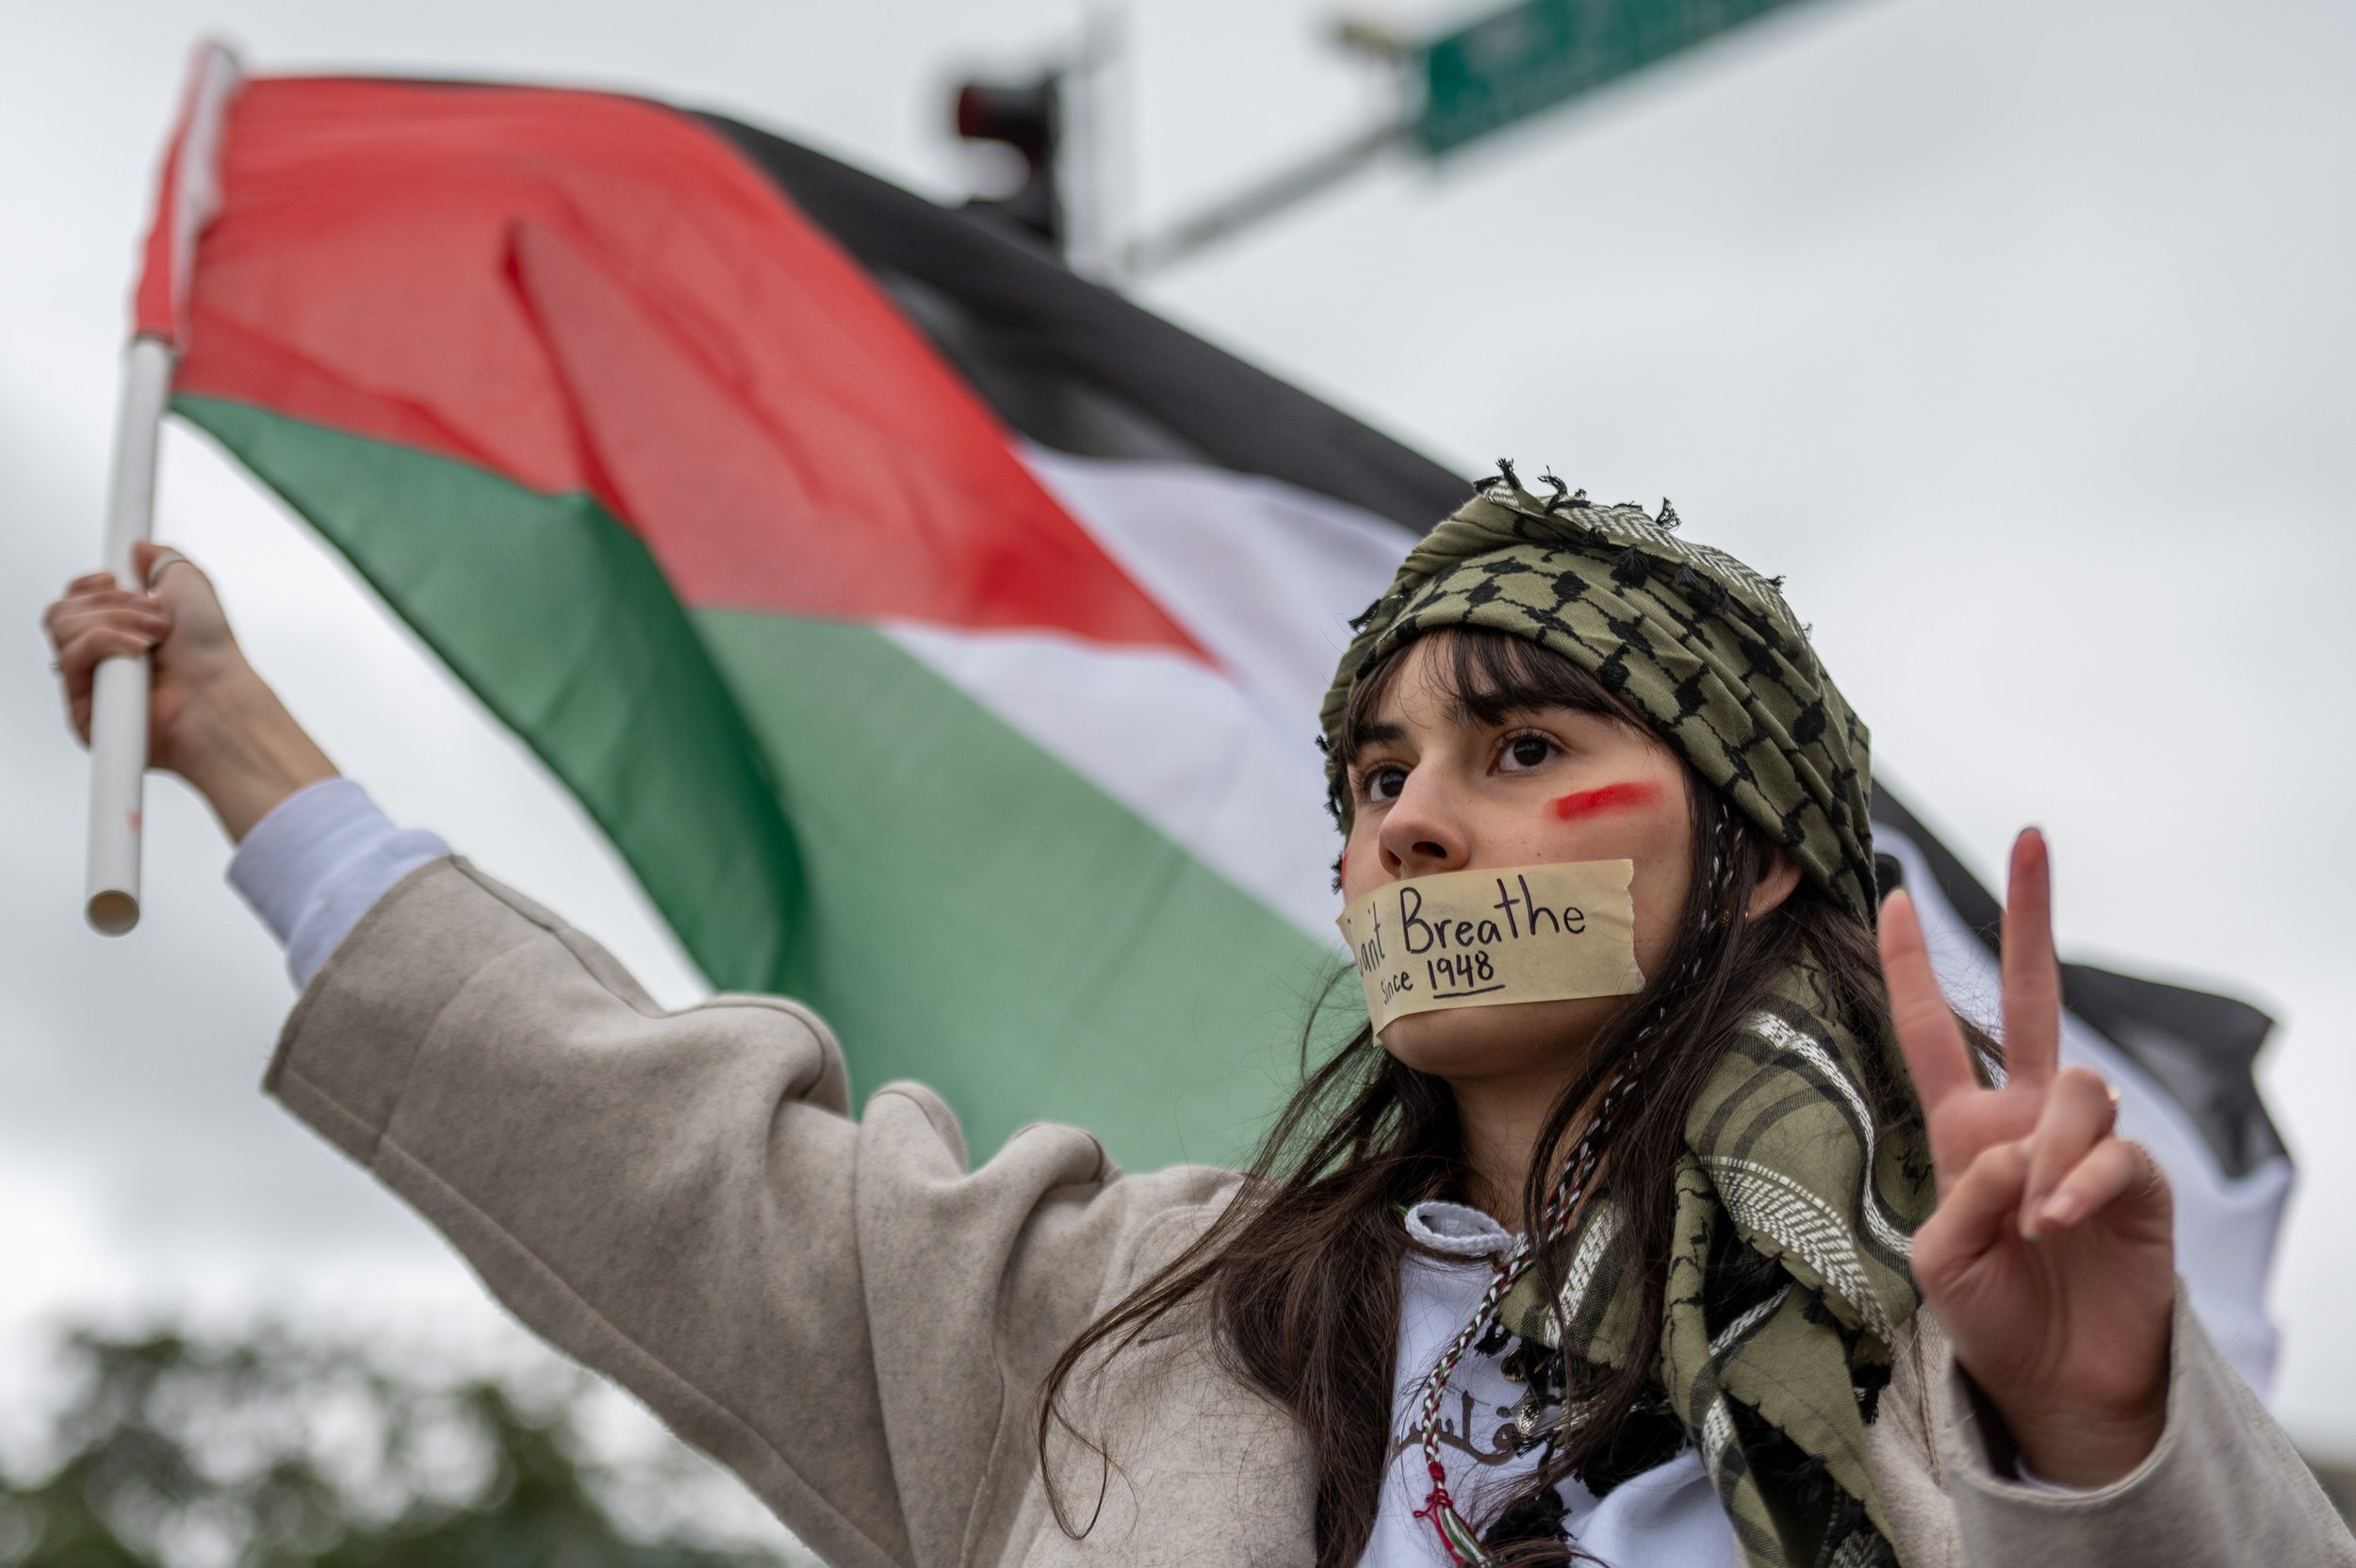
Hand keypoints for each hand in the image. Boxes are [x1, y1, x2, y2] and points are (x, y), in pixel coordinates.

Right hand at [43, 542, 336, 840]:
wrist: (217, 693)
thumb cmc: (211, 651)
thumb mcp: (190, 585)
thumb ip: (162, 560)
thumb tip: (138, 547)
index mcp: (120, 630)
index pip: (74, 600)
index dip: (88, 585)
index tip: (114, 578)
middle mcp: (102, 656)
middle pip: (63, 609)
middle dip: (111, 602)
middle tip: (155, 616)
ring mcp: (90, 681)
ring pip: (62, 626)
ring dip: (113, 621)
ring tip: (153, 638)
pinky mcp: (81, 706)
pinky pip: (69, 655)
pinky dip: (104, 643)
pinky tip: (137, 652)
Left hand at [1879, 830, 2174, 1487]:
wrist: (2055, 1381)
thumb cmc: (1990, 1317)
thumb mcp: (1940, 1260)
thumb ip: (1965, 1198)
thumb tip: (2016, 1151)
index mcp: (1962, 1127)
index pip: (1932, 1030)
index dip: (1910, 966)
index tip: (1889, 895)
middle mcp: (2026, 1117)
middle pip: (2033, 996)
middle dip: (2028, 915)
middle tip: (2029, 839)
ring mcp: (2084, 1143)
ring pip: (2079, 1087)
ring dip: (2052, 1152)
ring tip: (2038, 1221)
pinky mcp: (2138, 1183)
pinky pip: (2116, 1153)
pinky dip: (2083, 1184)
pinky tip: (2063, 1222)